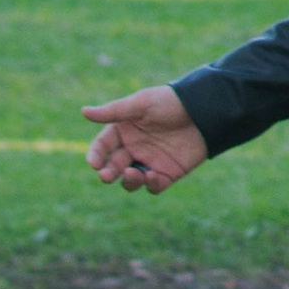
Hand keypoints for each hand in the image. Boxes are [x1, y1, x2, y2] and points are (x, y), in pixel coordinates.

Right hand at [81, 85, 207, 193]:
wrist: (205, 110)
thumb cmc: (171, 102)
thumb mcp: (142, 104)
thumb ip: (114, 111)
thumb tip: (83, 111)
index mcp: (124, 131)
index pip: (102, 146)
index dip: (95, 155)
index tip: (93, 163)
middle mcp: (134, 148)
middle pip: (113, 166)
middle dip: (107, 173)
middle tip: (106, 175)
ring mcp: (150, 162)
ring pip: (130, 180)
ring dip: (127, 181)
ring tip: (132, 173)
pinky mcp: (167, 173)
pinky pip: (153, 186)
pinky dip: (149, 184)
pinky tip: (152, 176)